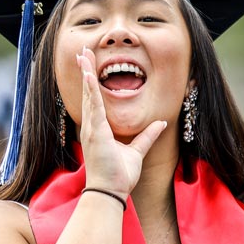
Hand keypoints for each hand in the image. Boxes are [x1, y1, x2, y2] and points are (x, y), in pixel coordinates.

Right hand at [75, 47, 167, 195]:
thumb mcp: (137, 151)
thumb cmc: (119, 176)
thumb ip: (147, 136)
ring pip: (88, 95)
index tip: (90, 64)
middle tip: (82, 51)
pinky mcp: (96, 132)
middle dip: (85, 70)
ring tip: (83, 55)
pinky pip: (93, 106)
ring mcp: (91, 128)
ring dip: (86, 73)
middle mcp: (92, 126)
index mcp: (99, 129)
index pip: (94, 100)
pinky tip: (89, 75)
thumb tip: (161, 124)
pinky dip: (91, 90)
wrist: (111, 192)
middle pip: (88, 92)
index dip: (92, 81)